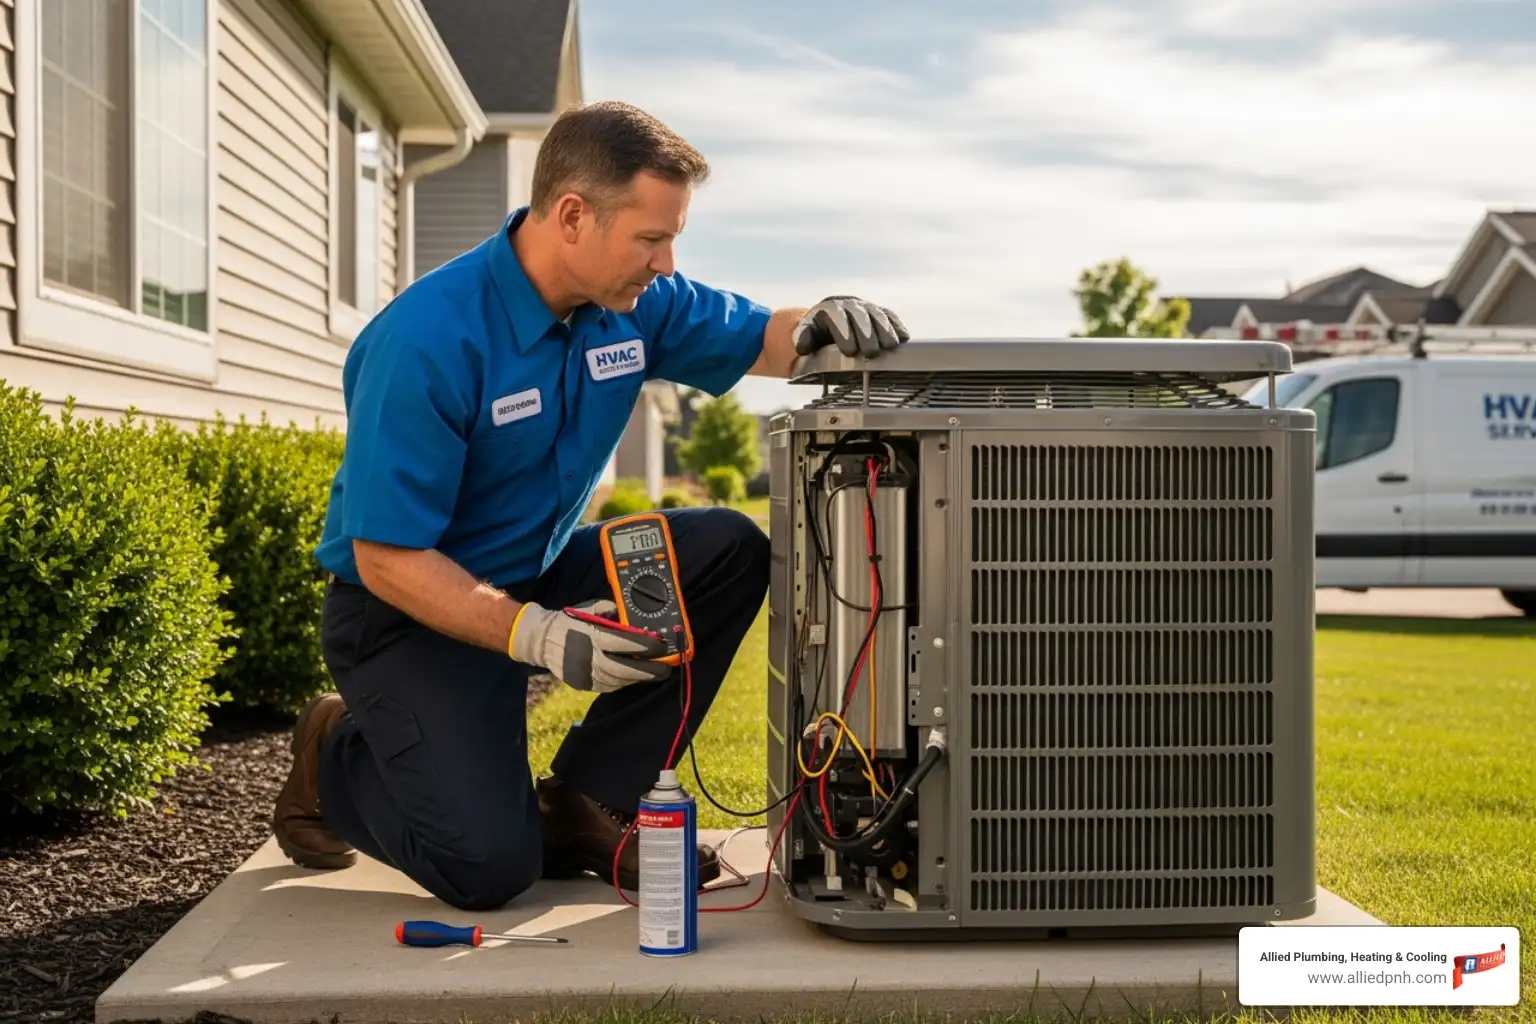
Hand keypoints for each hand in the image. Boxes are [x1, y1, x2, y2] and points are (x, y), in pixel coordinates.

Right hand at [508, 600, 670, 693]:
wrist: (541, 640)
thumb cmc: (571, 621)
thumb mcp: (590, 609)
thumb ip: (613, 613)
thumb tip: (635, 621)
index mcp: (592, 636)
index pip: (624, 643)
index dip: (645, 646)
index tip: (661, 646)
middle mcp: (588, 658)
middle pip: (624, 669)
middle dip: (648, 671)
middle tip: (665, 669)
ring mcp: (584, 674)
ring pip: (617, 681)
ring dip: (638, 678)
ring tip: (654, 673)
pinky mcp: (582, 684)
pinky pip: (607, 687)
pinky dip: (623, 682)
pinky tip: (634, 677)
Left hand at [792, 296, 908, 358]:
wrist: (826, 323)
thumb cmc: (815, 334)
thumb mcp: (805, 336)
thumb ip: (803, 339)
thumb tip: (803, 347)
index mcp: (828, 309)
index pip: (837, 316)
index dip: (844, 332)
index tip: (849, 351)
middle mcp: (848, 304)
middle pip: (859, 316)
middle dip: (867, 333)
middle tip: (871, 352)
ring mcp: (865, 307)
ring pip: (876, 314)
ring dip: (885, 330)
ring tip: (891, 346)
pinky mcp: (878, 313)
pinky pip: (889, 316)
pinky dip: (897, 326)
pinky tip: (904, 337)